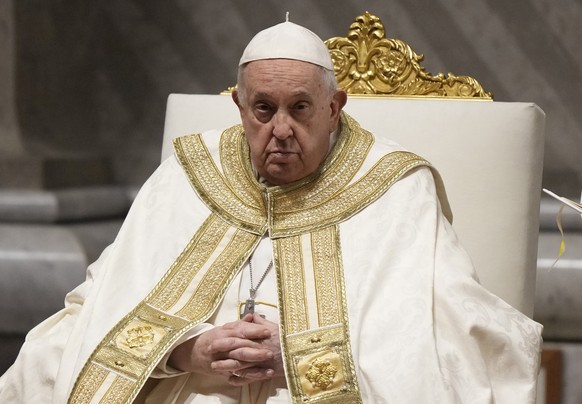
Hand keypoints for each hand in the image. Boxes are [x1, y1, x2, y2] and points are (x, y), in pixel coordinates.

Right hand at [167, 314, 281, 384]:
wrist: (193, 353)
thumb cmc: (212, 339)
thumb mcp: (224, 328)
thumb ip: (239, 324)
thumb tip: (252, 316)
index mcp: (224, 332)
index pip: (240, 330)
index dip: (253, 331)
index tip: (267, 331)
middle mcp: (222, 346)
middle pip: (239, 347)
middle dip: (255, 350)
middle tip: (270, 351)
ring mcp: (222, 361)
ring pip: (238, 363)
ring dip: (254, 365)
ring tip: (269, 366)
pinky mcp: (223, 372)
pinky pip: (238, 376)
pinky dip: (250, 377)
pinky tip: (262, 376)